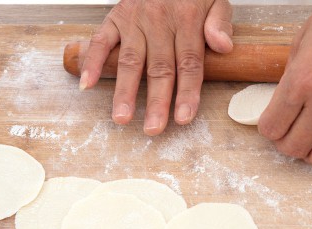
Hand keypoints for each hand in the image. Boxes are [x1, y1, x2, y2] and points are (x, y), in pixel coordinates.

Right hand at [79, 0, 233, 134]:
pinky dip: (92, 62)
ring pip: (130, 61)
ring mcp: (134, 21)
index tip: (184, 117)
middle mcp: (159, 21)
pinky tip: (88, 84)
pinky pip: (101, 41)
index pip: (189, 63)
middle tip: (153, 128)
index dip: (187, 92)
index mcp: (187, 19)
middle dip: (156, 102)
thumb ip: (220, 23)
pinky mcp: (115, 18)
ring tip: (122, 117)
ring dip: (124, 91)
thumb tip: (223, 46)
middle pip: (159, 68)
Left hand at [258, 0, 311, 168]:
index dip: (268, 126)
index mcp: (301, 84)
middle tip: (288, 130)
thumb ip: (288, 82)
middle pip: (292, 147)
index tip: (272, 121)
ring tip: (310, 138)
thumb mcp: (298, 48)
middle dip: (284, 141)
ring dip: (310, 152)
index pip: (271, 128)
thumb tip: (281, 106)